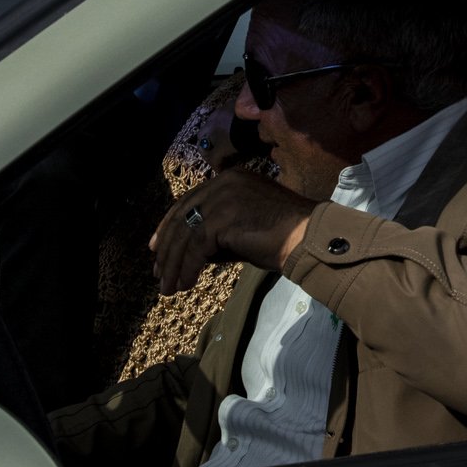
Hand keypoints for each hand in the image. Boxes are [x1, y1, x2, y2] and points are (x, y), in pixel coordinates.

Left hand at [148, 166, 318, 294]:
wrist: (308, 238)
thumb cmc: (284, 237)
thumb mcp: (244, 227)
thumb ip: (218, 231)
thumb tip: (190, 253)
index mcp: (230, 179)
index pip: (190, 201)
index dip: (170, 226)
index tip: (157, 249)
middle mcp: (224, 182)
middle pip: (182, 215)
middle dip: (167, 247)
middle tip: (159, 272)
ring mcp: (223, 197)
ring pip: (185, 234)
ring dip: (175, 264)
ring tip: (170, 287)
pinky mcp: (223, 217)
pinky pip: (196, 247)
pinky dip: (188, 268)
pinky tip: (186, 284)